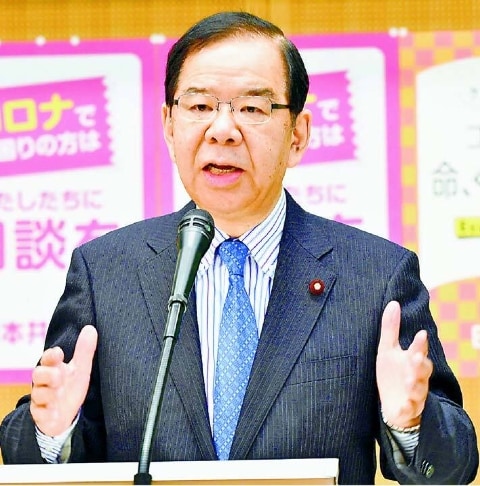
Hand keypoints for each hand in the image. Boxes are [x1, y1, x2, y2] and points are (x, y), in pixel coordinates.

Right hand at [30, 325, 97, 436]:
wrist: (65, 414)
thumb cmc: (70, 387)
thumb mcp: (81, 369)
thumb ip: (84, 351)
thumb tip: (90, 328)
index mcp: (54, 369)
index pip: (48, 359)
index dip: (51, 355)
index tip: (58, 353)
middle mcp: (45, 383)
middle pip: (38, 375)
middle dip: (47, 374)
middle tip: (59, 375)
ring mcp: (42, 400)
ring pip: (38, 394)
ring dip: (47, 394)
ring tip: (58, 393)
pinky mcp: (41, 416)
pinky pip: (40, 415)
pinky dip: (47, 414)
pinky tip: (55, 414)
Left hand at [376, 301, 432, 427]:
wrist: (393, 404)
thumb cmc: (392, 372)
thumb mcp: (387, 349)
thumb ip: (391, 328)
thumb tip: (393, 303)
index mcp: (411, 360)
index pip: (418, 350)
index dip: (420, 344)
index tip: (421, 334)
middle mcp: (416, 377)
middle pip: (423, 370)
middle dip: (421, 364)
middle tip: (416, 357)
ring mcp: (413, 394)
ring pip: (419, 390)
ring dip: (415, 385)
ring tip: (409, 381)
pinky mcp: (407, 409)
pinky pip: (410, 410)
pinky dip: (408, 408)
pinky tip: (404, 406)